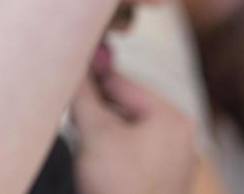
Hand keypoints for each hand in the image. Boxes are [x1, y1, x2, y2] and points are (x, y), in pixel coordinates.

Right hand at [72, 71, 197, 193]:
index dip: (90, 77)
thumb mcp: (95, 132)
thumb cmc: (119, 188)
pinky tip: (91, 163)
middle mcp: (179, 139)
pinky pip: (130, 154)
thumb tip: (71, 63)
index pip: (122, 82)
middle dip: (94, 107)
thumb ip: (83, 93)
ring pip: (125, 131)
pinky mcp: (159, 184)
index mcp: (172, 119)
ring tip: (80, 140)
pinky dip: (108, 152)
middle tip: (67, 108)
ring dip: (99, 130)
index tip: (64, 72)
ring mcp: (171, 165)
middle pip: (125, 106)